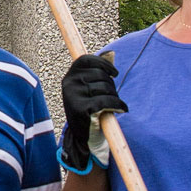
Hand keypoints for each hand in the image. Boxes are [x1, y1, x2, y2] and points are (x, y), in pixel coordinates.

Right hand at [59, 54, 125, 169]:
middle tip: (113, 97)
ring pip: (105, 87)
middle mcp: (69, 84)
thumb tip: (112, 53)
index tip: (115, 73)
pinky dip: (118, 105)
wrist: (83, 138)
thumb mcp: (89, 89)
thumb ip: (98, 71)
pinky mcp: (81, 109)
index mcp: (69, 77)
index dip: (103, 63)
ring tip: (112, 105)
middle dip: (111, 85)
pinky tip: (122, 109)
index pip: (87, 59)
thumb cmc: (88, 110)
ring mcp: (73, 96)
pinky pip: (107, 100)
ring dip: (115, 96)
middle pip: (99, 74)